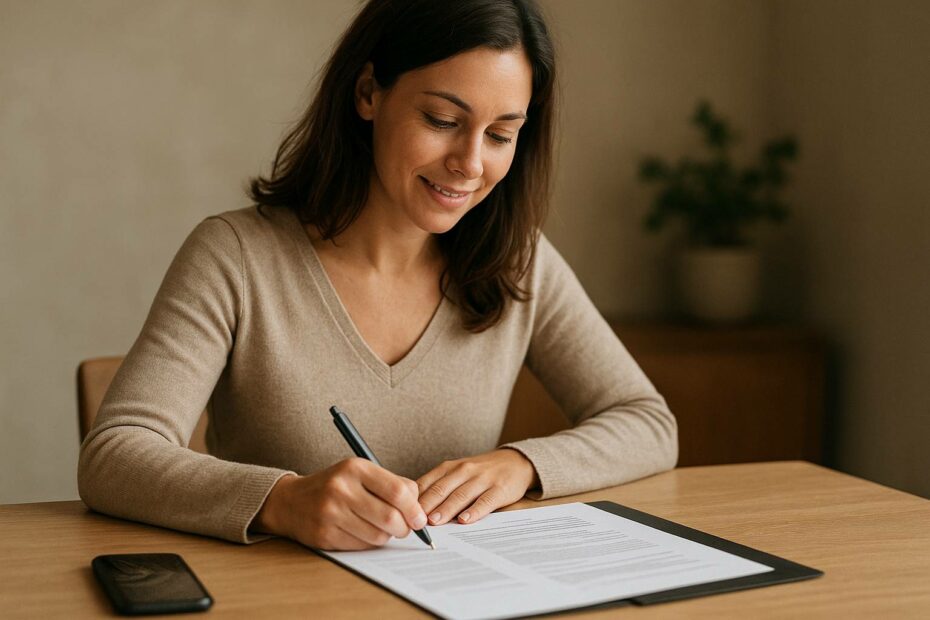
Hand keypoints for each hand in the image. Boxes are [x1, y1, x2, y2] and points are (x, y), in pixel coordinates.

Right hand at [252, 458, 427, 549]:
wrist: (291, 501)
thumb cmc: (336, 486)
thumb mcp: (361, 472)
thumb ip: (391, 484)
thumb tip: (419, 509)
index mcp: (355, 468)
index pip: (397, 490)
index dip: (414, 508)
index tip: (419, 518)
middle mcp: (341, 489)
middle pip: (390, 517)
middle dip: (404, 528)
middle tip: (405, 528)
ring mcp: (331, 513)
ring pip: (378, 536)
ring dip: (386, 536)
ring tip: (380, 527)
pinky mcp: (324, 535)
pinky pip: (361, 546)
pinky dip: (369, 543)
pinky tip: (362, 532)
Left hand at [416, 449, 538, 525]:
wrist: (515, 462)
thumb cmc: (480, 472)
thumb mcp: (457, 473)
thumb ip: (437, 487)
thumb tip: (411, 508)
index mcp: (449, 468)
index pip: (427, 483)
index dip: (414, 499)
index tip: (402, 513)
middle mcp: (464, 471)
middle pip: (441, 489)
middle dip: (427, 505)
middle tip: (414, 520)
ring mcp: (482, 479)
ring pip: (461, 495)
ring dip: (446, 509)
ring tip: (435, 522)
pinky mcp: (499, 489)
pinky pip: (485, 501)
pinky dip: (474, 511)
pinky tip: (465, 520)